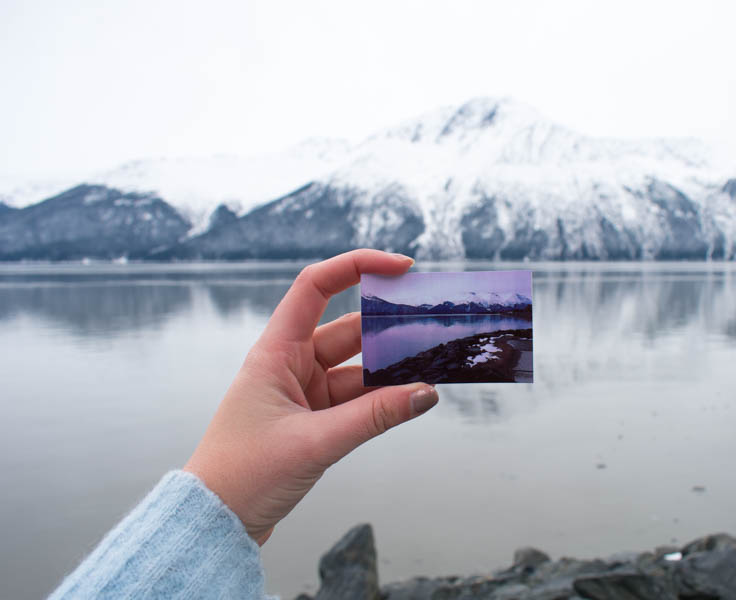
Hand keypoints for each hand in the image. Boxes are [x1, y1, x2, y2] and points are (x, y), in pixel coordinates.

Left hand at [184, 249, 438, 543]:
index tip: (401, 268)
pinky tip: (412, 400)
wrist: (214, 521)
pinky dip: (384, 399)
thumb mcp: (314, 443)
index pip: (315, 287)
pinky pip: (357, 398)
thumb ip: (374, 418)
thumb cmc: (244, 475)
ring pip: (359, 368)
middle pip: (349, 330)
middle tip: (436, 325)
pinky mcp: (314, 419)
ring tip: (436, 366)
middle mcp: (290, 364)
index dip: (357, 266)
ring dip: (392, 370)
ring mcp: (304, 392)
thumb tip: (426, 393)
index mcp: (276, 352)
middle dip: (391, 327)